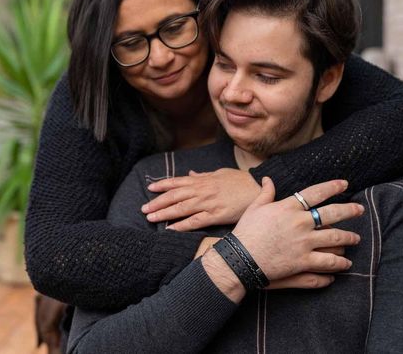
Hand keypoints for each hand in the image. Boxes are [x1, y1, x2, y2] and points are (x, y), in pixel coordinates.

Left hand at [143, 168, 260, 230]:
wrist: (258, 188)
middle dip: (157, 202)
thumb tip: (192, 174)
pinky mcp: (215, 215)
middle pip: (174, 196)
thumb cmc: (241, 181)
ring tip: (151, 218)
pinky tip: (171, 229)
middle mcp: (202, 191)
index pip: (177, 182)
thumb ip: (205, 175)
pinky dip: (181, 225)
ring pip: (180, 208)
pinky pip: (195, 221)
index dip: (162, 185)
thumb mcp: (220, 173)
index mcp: (203, 180)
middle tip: (144, 208)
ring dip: (164, 214)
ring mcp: (208, 203)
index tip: (150, 188)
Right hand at [233, 177, 363, 282]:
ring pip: (335, 238)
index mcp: (288, 207)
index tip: (344, 184)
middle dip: (349, 210)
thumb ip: (265, 193)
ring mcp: (304, 243)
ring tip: (356, 238)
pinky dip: (339, 263)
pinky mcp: (304, 262)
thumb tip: (268, 179)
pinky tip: (345, 263)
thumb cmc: (245, 232)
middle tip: (360, 209)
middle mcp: (300, 223)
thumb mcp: (254, 208)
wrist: (240, 259)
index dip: (332, 187)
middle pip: (332, 213)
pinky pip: (328, 262)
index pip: (315, 193)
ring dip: (349, 238)